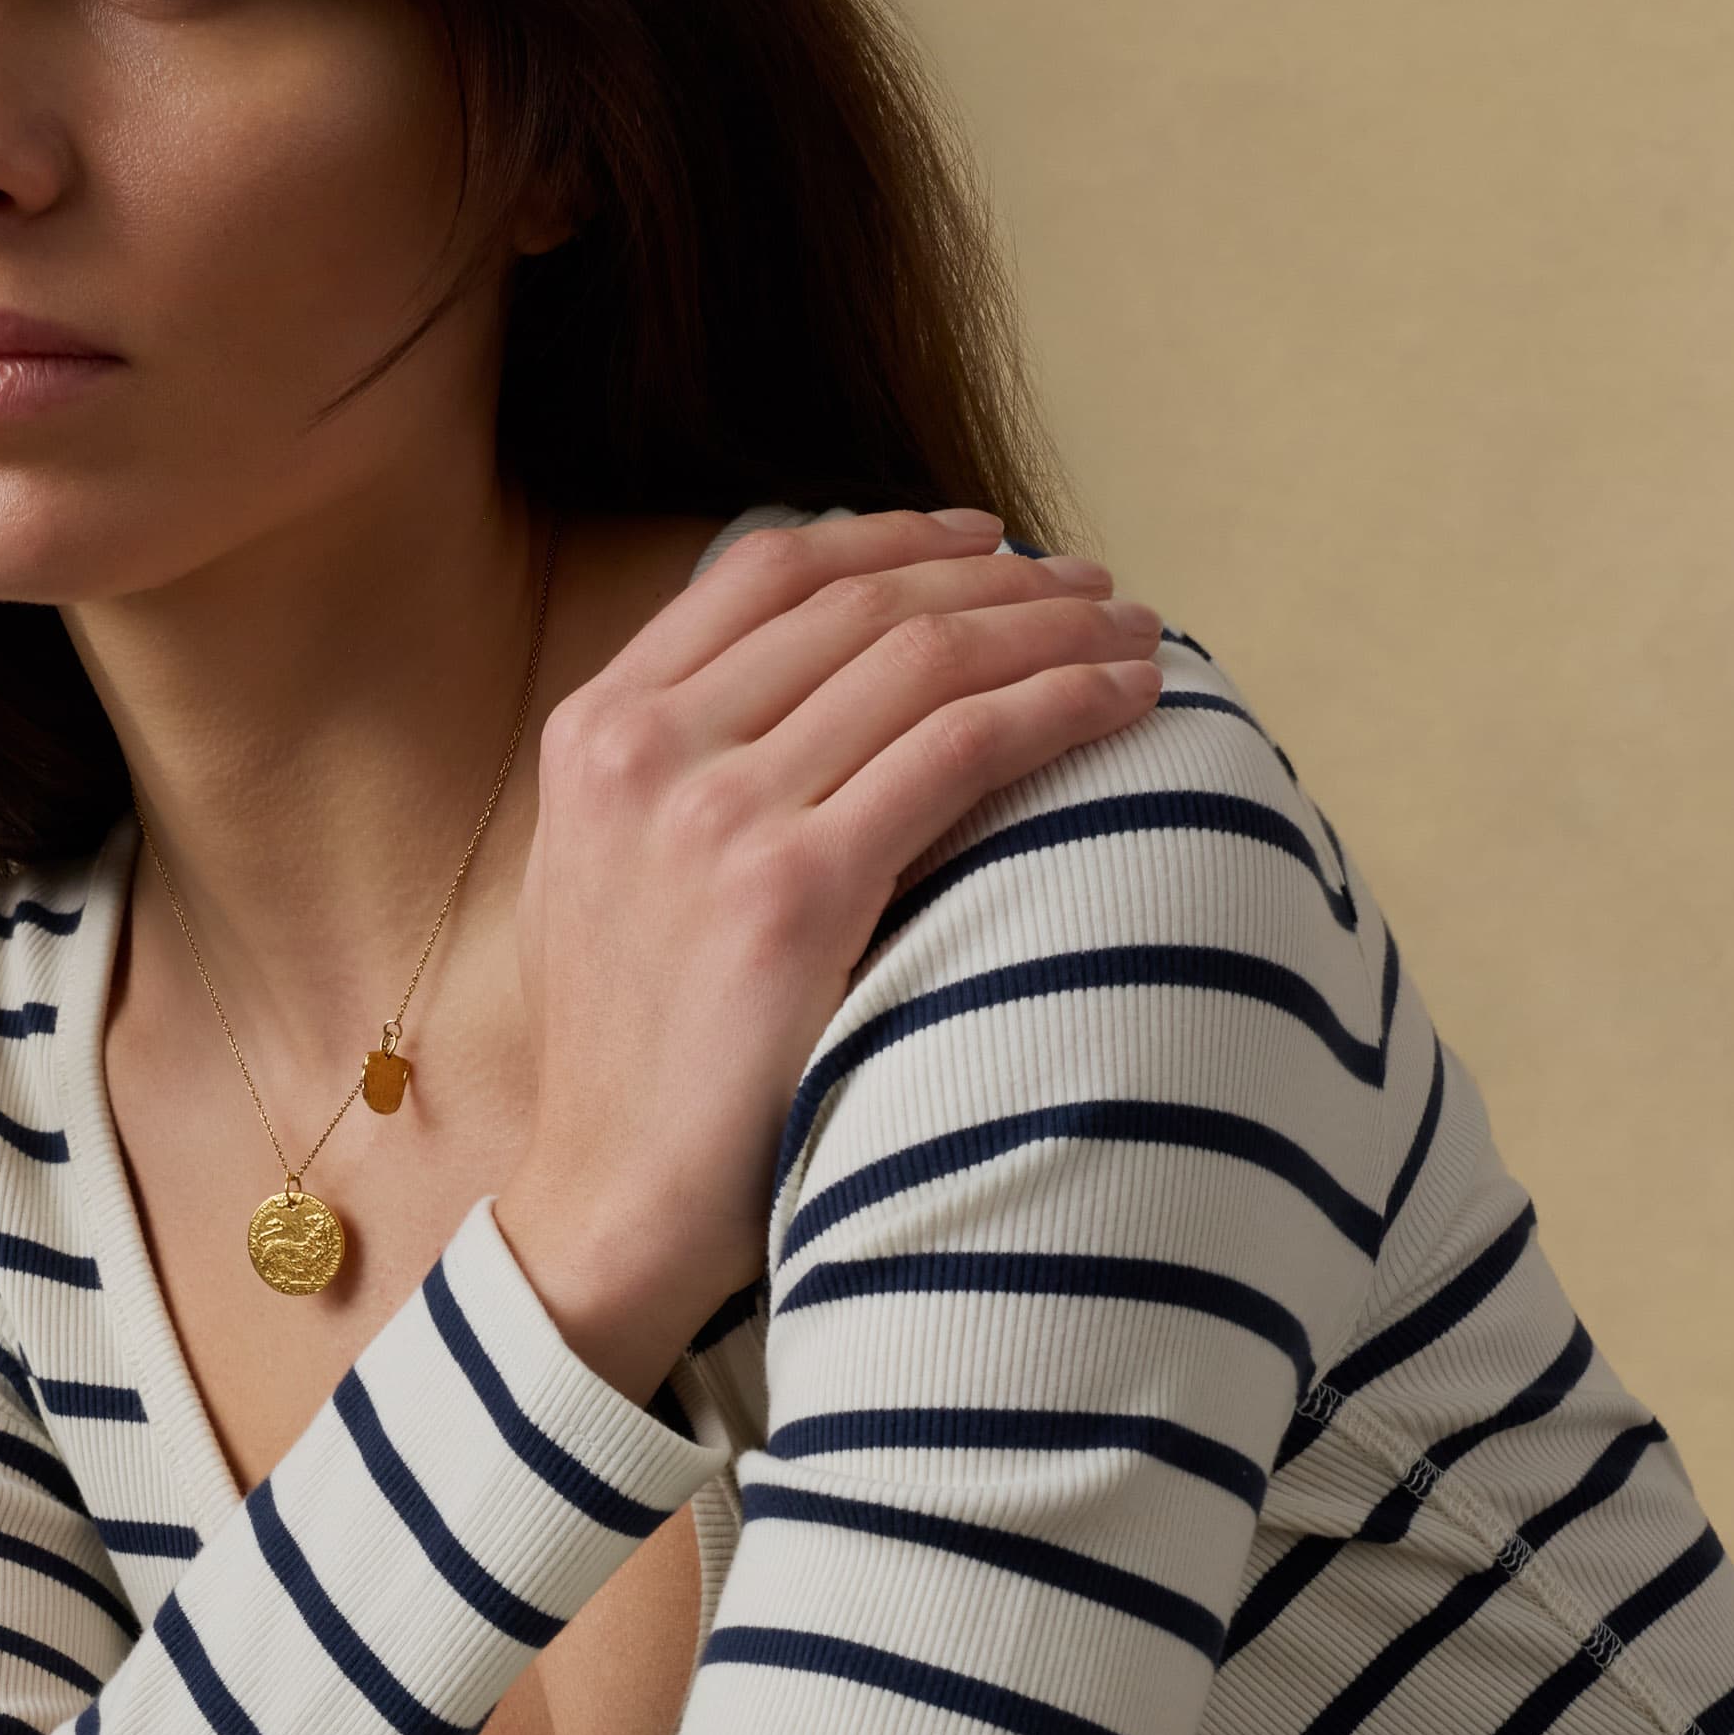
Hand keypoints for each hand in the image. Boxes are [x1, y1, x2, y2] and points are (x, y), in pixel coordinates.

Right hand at [491, 504, 1163, 1400]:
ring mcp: (715, 813)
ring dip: (1051, 630)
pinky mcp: (793, 888)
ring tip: (1135, 639)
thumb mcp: (606, 874)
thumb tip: (807, 690)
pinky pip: (960, 750)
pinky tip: (1121, 701)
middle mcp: (646, 749)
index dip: (891, 536)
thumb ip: (677, 768)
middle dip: (998, 580)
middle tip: (1093, 589)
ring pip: (924, 660)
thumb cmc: (635, 1057)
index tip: (982, 542)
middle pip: (859, 604)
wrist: (610, 1198)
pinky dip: (1057, 704)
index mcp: (597, 730)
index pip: (764, 569)